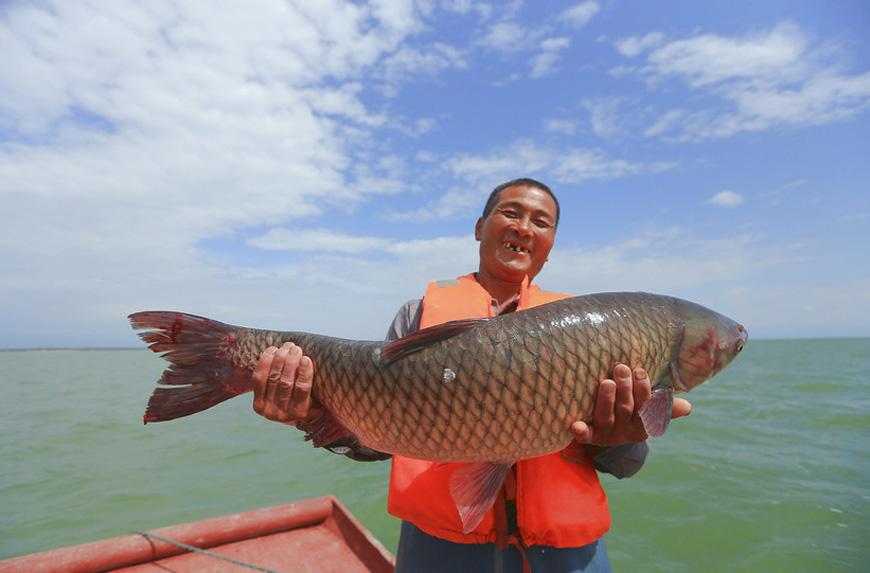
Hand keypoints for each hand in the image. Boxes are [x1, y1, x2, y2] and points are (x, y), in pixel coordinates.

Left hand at [252, 342, 319, 423]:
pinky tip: (271, 351)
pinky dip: (264, 363)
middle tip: (295, 348)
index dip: (304, 372)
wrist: (288, 416)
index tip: (306, 358)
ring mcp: (268, 410)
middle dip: (291, 363)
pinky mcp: (257, 404)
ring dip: (279, 359)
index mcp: (301, 412)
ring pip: (272, 378)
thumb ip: (317, 384)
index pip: (303, 389)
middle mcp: (283, 414)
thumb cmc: (308, 401)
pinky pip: (258, 380)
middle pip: (286, 382)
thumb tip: (326, 361)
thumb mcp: (317, 397)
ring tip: (285, 347)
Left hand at [571, 363, 691, 445]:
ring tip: (606, 383)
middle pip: (626, 409)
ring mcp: (607, 435)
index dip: (643, 389)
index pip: (646, 406)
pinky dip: (582, 431)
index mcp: (643, 425)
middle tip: (621, 368)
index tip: (639, 370)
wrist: (605, 430)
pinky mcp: (590, 437)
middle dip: (625, 388)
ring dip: (607, 400)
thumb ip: (664, 406)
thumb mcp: (647, 407)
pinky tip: (576, 425)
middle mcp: (626, 432)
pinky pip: (586, 436)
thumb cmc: (629, 408)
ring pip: (607, 418)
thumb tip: (688, 408)